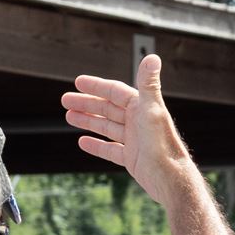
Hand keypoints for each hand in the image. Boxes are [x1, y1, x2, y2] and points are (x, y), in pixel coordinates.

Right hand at [62, 52, 198, 207]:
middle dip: (86, 103)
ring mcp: (134, 140)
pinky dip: (96, 145)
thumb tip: (152, 57)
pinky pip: (109, 149)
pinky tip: (82, 141)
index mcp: (141, 107)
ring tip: (69, 116)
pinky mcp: (132, 158)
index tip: (77, 82)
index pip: (115, 91)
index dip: (96, 86)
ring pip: (106, 127)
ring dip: (88, 121)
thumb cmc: (163, 144)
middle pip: (107, 108)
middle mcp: (138, 121)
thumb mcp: (152, 110)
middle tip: (65, 100)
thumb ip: (149, 84)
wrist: (170, 178)